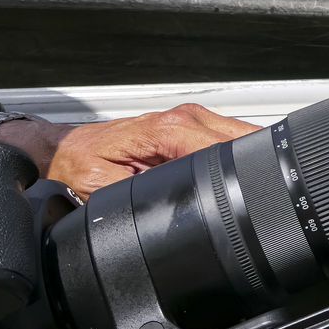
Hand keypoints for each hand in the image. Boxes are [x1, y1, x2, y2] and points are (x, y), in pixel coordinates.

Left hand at [0, 105, 258, 198]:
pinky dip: (238, 154)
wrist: (66, 150)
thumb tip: (169, 210)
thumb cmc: (82, 164)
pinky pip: (228, 136)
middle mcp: (184, 118)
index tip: (249, 193)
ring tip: (255, 186)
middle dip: (253, 164)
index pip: (220, 147)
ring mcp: (191, 118)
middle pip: (241, 136)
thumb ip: (140, 195)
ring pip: (240, 133)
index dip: (237, 171)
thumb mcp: (106, 187)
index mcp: (166, 130)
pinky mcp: (193, 125)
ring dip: (248, 158)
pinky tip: (241, 172)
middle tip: (262, 194)